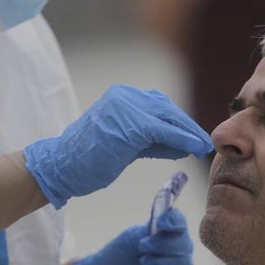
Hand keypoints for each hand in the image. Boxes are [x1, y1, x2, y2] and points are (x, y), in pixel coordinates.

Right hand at [24, 85, 211, 208]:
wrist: (62, 167)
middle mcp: (125, 96)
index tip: (195, 135)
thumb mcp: (126, 144)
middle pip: (166, 109)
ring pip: (167, 118)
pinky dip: (181, 139)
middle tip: (203, 142)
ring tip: (202, 146)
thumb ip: (152, 140)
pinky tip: (193, 148)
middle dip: (187, 127)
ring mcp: (126, 108)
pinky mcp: (130, 126)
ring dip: (188, 134)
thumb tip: (183, 144)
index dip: (180, 122)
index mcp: (122, 96)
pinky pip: (163, 131)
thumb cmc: (90, 159)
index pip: (160, 106)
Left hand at [72, 208, 194, 264]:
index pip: (179, 223)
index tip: (160, 223)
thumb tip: (169, 217)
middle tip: (142, 246)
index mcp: (163, 235)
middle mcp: (173, 253)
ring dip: (166, 261)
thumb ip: (151, 230)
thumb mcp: (130, 239)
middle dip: (165, 244)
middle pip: (184, 243)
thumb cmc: (113, 260)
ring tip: (143, 262)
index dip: (175, 221)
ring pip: (185, 263)